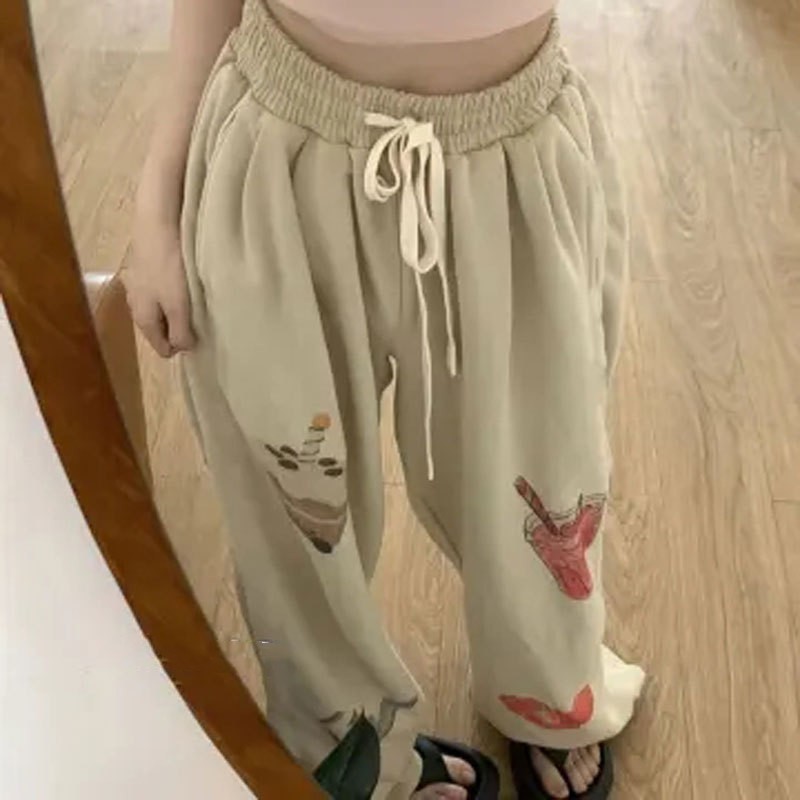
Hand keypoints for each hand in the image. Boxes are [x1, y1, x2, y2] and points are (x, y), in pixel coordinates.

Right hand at [123, 179, 195, 358]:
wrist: (156, 224)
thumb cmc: (169, 268)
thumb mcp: (178, 305)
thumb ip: (180, 330)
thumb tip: (182, 349)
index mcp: (141, 318)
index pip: (160, 348)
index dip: (180, 347)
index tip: (199, 336)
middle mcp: (135, 305)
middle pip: (159, 330)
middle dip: (178, 329)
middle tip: (200, 319)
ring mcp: (137, 286)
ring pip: (159, 310)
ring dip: (176, 311)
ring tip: (195, 302)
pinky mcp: (143, 269)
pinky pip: (159, 293)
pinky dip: (172, 295)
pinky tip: (184, 284)